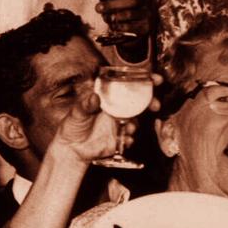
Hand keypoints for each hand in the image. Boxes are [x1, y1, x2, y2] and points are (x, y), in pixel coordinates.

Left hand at [45, 72, 160, 164]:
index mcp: (108, 97)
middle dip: (150, 101)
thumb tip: (94, 97)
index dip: (142, 80)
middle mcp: (116, 108)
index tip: (154, 78)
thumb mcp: (76, 113)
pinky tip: (125, 139)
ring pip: (136, 119)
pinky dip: (130, 138)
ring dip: (137, 122)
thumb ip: (85, 105)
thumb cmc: (72, 126)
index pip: (126, 85)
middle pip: (138, 101)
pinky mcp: (119, 137)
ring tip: (130, 127)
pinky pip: (130, 137)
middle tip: (155, 104)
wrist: (72, 149)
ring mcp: (119, 123)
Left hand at [96, 0, 153, 37]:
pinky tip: (113, 25)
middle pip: (133, 0)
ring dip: (114, 16)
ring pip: (131, 14)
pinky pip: (132, 27)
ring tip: (105, 17)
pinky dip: (120, 27)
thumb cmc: (120, 4)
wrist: (133, 24)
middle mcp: (146, 0)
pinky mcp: (145, 27)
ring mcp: (147, 14)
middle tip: (98, 8)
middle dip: (113, 4)